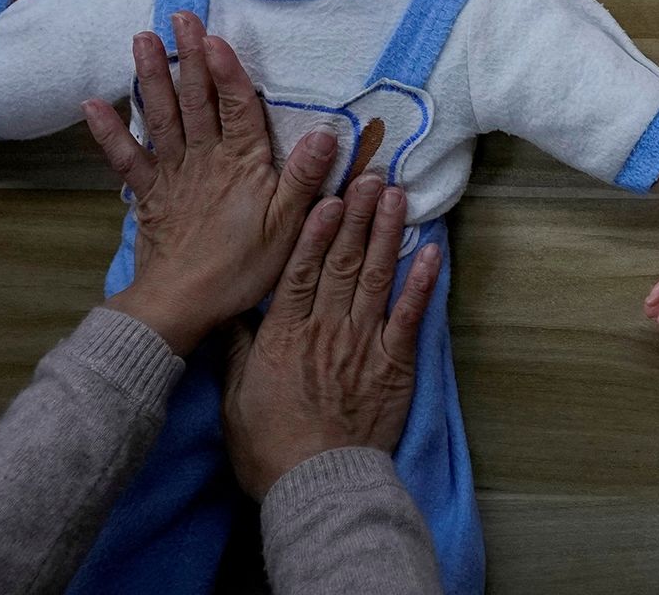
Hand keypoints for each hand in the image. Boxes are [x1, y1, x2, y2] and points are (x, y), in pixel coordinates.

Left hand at [93, 14, 336, 355]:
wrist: (183, 304)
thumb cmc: (242, 267)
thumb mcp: (287, 226)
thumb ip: (304, 177)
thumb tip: (326, 132)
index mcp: (243, 163)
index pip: (236, 107)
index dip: (226, 71)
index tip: (214, 36)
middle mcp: (205, 158)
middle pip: (197, 99)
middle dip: (188, 56)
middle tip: (179, 17)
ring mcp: (172, 173)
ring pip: (162, 116)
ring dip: (151, 77)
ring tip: (142, 39)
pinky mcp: (148, 194)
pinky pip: (125, 158)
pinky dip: (108, 132)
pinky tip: (93, 104)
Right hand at [221, 176, 440, 498]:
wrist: (317, 483)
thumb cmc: (270, 446)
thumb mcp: (234, 397)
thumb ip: (235, 349)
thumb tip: (226, 310)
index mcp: (285, 333)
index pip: (302, 269)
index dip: (316, 228)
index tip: (328, 194)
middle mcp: (326, 328)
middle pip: (342, 261)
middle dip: (356, 215)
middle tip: (369, 175)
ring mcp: (363, 343)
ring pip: (376, 276)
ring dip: (386, 233)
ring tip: (395, 195)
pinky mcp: (394, 364)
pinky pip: (410, 315)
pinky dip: (421, 282)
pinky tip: (431, 250)